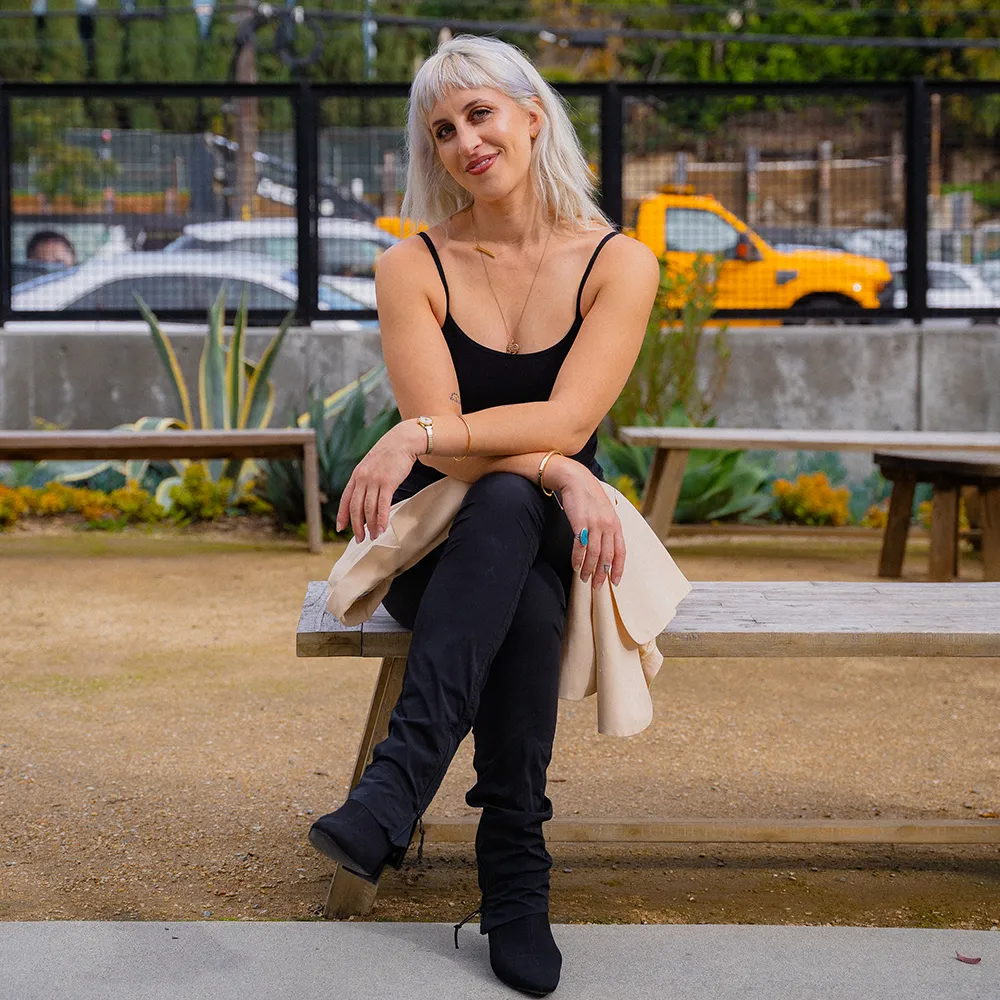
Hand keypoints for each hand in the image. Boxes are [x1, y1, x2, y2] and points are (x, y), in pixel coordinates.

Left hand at [336, 420, 422, 541]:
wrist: (402, 441)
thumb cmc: (388, 455)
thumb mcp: (371, 466)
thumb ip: (365, 481)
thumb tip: (364, 499)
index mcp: (356, 475)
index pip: (345, 499)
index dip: (342, 515)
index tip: (341, 528)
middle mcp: (362, 479)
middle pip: (355, 508)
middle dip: (357, 526)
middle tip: (360, 539)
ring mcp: (374, 480)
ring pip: (368, 509)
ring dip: (370, 526)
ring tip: (374, 536)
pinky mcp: (388, 482)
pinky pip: (382, 505)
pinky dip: (381, 519)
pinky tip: (382, 528)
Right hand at [548, 459, 624, 589]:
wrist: (576, 480)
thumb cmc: (590, 497)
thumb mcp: (606, 512)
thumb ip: (608, 529)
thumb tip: (607, 548)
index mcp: (616, 525)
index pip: (620, 552)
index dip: (618, 568)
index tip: (615, 582)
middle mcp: (608, 526)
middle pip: (607, 557)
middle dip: (602, 574)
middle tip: (597, 586)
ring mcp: (594, 525)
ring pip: (594, 555)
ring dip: (589, 569)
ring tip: (584, 578)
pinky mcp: (580, 524)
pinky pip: (580, 547)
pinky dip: (578, 559)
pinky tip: (575, 565)